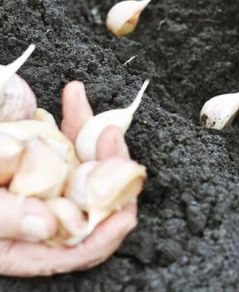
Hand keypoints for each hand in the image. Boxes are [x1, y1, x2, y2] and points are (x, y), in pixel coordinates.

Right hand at [0, 82, 136, 276]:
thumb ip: (4, 218)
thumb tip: (48, 225)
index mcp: (27, 244)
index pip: (78, 249)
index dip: (105, 236)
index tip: (123, 214)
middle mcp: (45, 213)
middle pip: (95, 202)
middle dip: (112, 172)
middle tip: (110, 141)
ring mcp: (48, 180)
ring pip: (91, 165)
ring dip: (99, 139)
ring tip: (100, 120)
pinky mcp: (44, 152)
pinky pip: (70, 138)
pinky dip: (74, 116)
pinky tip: (72, 94)